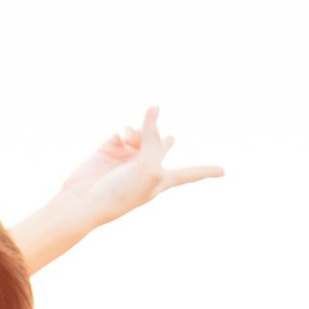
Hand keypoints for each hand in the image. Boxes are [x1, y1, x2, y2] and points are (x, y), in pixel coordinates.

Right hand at [49, 105, 222, 232]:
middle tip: (170, 139)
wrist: (85, 200)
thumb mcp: (148, 165)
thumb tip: (153, 108)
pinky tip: (123, 138)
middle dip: (165, 142)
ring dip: (143, 131)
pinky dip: (127, 131)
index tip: (224, 172)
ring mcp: (127, 158)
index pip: (189, 174)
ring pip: (143, 134)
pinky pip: (124, 131)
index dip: (206, 171)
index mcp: (161, 180)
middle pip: (162, 149)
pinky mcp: (109, 149)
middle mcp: (146, 167)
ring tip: (132, 139)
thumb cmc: (120, 192)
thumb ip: (154, 137)